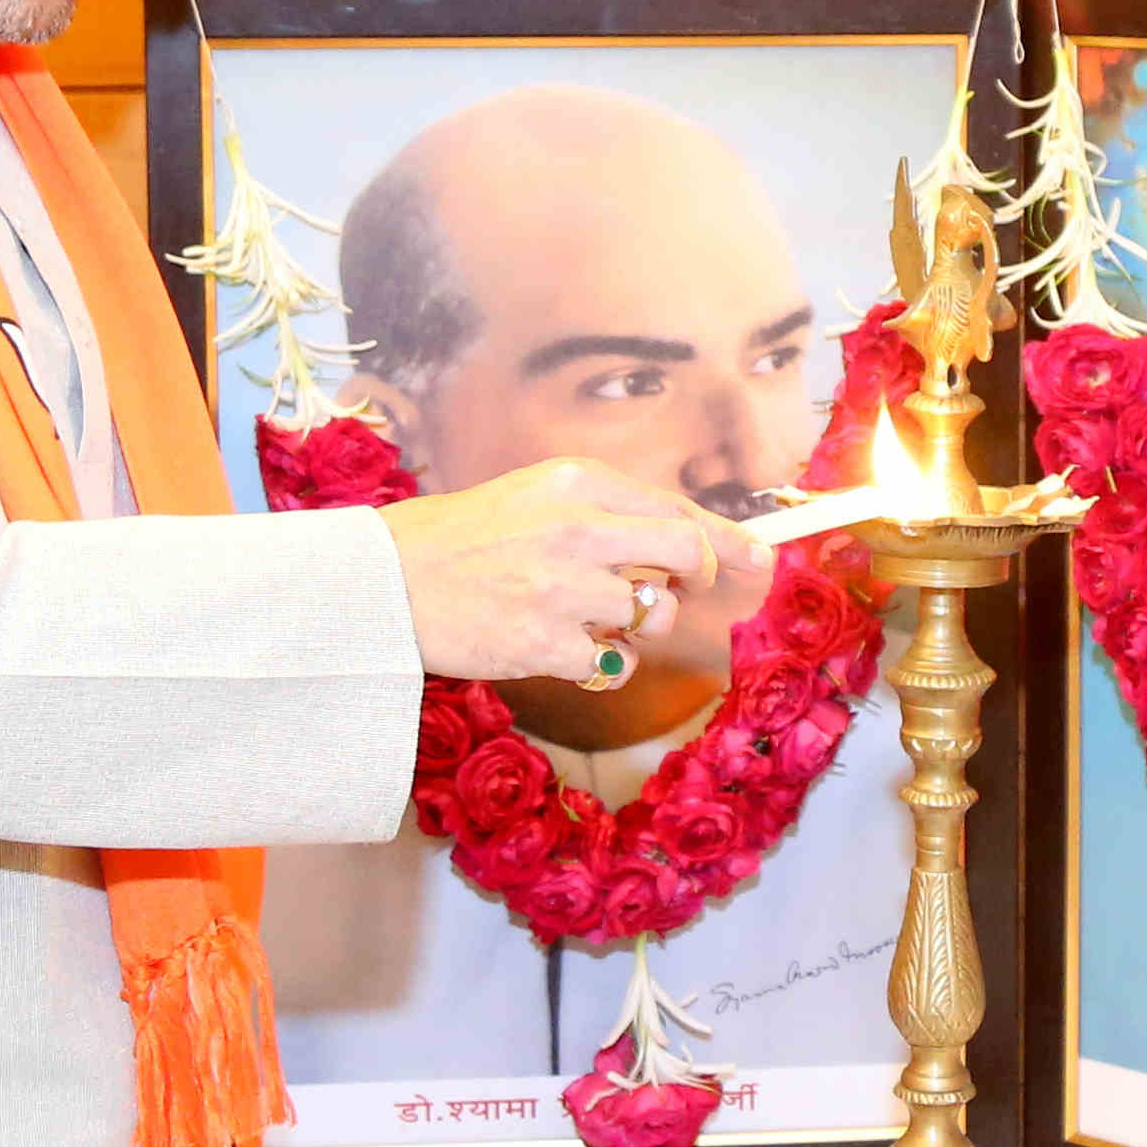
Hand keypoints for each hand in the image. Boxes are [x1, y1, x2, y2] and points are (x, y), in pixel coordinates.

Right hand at [377, 459, 773, 683]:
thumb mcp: (534, 498)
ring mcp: (562, 588)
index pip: (675, 509)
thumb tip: (687, 544)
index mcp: (575, 482)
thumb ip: (605, 512)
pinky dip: (596, 665)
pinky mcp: (545, 643)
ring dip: (629, 626)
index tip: (761, 560)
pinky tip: (556, 648)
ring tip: (578, 617)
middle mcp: (577, 527)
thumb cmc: (463, 540)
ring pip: (648, 614)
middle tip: (664, 592)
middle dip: (690, 579)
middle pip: (682, 555)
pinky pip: (611, 664)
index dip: (726, 540)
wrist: (386, 582)